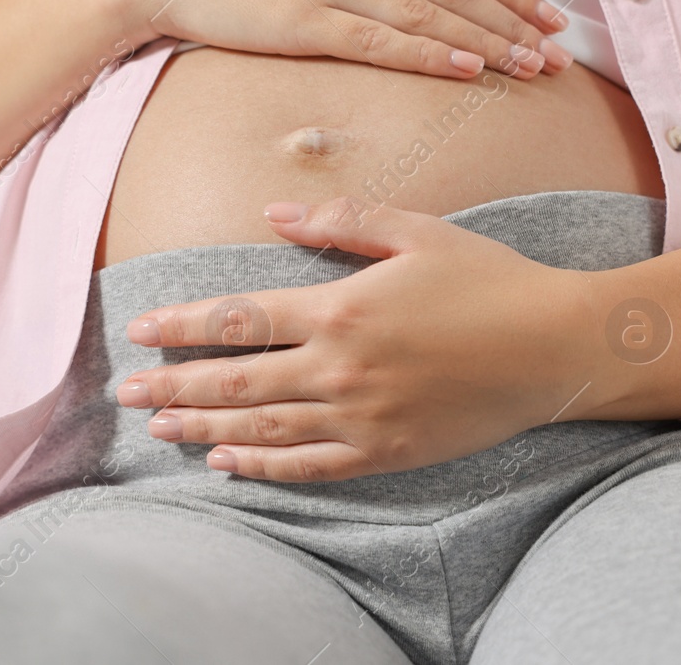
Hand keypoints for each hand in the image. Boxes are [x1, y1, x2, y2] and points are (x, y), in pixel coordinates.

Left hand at [112, 197, 596, 480]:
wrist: (555, 347)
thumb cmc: (490, 280)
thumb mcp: (419, 231)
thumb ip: (343, 218)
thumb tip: (275, 213)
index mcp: (342, 308)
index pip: (239, 319)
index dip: (183, 326)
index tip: (142, 329)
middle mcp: (341, 368)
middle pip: (235, 381)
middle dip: (174, 387)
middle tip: (126, 393)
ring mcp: (362, 417)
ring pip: (262, 428)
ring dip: (204, 428)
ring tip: (160, 429)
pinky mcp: (387, 453)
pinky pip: (310, 467)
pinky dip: (263, 468)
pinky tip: (227, 463)